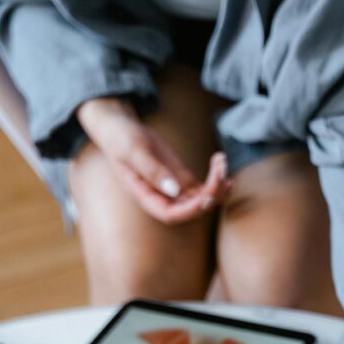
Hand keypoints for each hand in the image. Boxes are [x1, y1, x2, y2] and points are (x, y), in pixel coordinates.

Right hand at [77, 98, 229, 223]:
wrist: (120, 128)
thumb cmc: (120, 138)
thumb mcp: (133, 150)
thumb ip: (151, 170)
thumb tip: (175, 191)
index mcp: (145, 197)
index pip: (171, 215)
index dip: (191, 210)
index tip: (207, 196)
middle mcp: (161, 198)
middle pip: (191, 209)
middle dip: (210, 194)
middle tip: (221, 171)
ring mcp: (173, 190)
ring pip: (200, 199)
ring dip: (216, 186)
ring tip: (223, 164)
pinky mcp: (180, 179)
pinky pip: (201, 188)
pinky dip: (214, 180)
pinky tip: (223, 168)